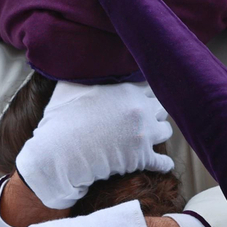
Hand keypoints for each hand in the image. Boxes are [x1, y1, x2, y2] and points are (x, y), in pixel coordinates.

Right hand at [15, 82, 173, 209]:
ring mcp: (143, 134)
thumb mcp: (69, 88)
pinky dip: (163, 164)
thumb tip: (80, 62)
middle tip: (147, 117)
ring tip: (152, 136)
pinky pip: (163, 162)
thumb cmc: (60, 121)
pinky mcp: (142, 158)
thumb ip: (82, 74)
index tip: (141, 99)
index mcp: (126, 90)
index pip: (148, 86)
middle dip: (154, 111)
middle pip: (161, 106)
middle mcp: (140, 109)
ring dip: (159, 133)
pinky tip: (163, 164)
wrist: (60, 153)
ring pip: (166, 131)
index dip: (144, 93)